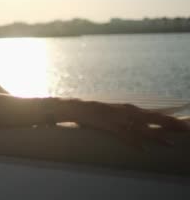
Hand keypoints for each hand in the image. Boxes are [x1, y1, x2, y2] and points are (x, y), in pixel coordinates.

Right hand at [74, 100, 189, 150]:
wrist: (80, 108)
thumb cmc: (98, 111)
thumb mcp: (117, 112)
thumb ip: (130, 117)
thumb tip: (143, 126)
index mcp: (131, 109)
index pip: (155, 114)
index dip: (170, 119)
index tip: (184, 123)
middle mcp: (129, 113)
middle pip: (154, 120)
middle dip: (170, 125)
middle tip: (186, 129)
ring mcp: (120, 120)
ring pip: (142, 129)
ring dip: (157, 137)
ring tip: (170, 143)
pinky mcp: (110, 126)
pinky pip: (124, 136)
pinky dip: (134, 142)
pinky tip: (142, 149)